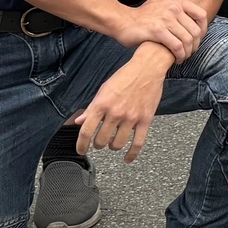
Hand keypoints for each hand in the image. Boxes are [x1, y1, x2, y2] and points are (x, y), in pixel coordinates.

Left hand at [71, 45, 173, 160]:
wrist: (147, 68)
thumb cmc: (124, 77)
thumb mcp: (103, 90)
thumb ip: (92, 108)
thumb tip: (80, 121)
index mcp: (101, 104)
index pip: (86, 131)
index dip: (81, 145)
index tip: (81, 150)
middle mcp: (115, 112)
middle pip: (101, 140)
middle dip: (98, 144)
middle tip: (99, 141)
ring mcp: (131, 118)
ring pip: (117, 144)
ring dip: (112, 146)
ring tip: (112, 142)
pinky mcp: (145, 120)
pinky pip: (137, 143)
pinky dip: (131, 154)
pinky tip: (127, 159)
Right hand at [120, 0, 208, 60]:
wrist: (123, 21)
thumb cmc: (144, 12)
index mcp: (177, 1)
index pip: (201, 16)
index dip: (203, 30)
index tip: (197, 39)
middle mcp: (173, 8)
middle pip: (195, 31)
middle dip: (195, 45)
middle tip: (189, 52)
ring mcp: (166, 20)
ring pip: (187, 40)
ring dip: (187, 52)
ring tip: (183, 57)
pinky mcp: (158, 31)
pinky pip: (176, 46)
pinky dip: (179, 55)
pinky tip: (176, 59)